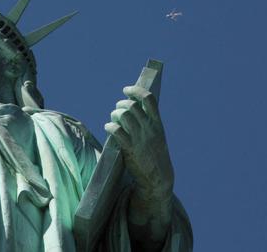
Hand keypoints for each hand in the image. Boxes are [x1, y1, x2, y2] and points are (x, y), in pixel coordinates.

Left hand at [105, 85, 173, 199]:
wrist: (158, 178)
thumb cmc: (154, 156)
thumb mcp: (157, 136)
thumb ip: (148, 123)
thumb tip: (132, 109)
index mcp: (157, 124)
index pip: (148, 99)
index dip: (136, 91)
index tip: (127, 90)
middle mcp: (149, 128)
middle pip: (132, 106)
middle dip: (121, 104)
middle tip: (117, 109)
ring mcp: (139, 138)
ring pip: (124, 115)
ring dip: (115, 114)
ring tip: (113, 119)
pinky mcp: (129, 148)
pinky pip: (116, 131)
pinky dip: (109, 126)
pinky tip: (108, 128)